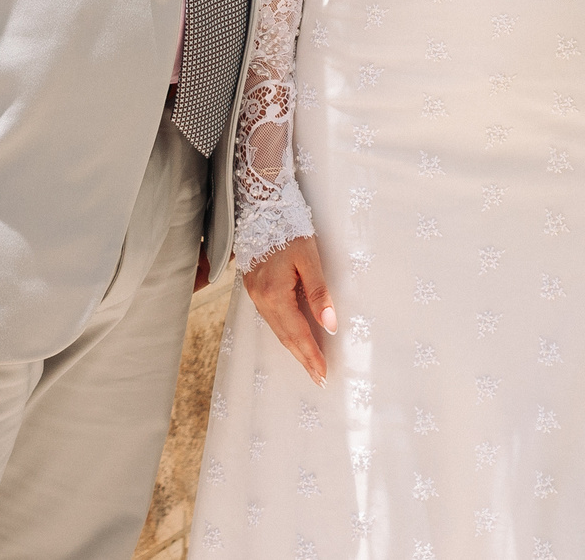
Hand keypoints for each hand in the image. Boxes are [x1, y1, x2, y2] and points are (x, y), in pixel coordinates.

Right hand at [242, 236, 336, 384]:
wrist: (261, 206)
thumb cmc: (289, 229)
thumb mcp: (310, 258)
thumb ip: (320, 293)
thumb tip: (330, 325)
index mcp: (274, 293)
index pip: (297, 332)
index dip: (312, 354)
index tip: (324, 373)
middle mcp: (261, 298)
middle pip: (285, 336)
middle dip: (303, 358)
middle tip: (319, 378)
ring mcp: (254, 294)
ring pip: (276, 329)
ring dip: (293, 348)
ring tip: (309, 363)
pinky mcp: (253, 288)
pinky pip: (270, 318)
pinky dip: (284, 332)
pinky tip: (293, 338)